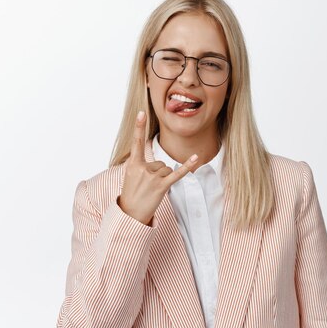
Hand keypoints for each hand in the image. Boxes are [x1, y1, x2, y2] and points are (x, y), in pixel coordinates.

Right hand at [118, 111, 197, 225]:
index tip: (141, 113)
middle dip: (157, 174)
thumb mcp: (131, 176)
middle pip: (160, 162)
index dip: (139, 127)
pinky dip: (188, 166)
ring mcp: (152, 177)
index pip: (136, 142)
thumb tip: (160, 163)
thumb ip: (141, 165)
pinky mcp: (162, 186)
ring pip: (167, 169)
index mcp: (132, 164)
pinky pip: (177, 174)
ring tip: (152, 190)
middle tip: (147, 187)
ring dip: (163, 179)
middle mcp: (142, 169)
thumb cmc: (132, 194)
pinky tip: (196, 157)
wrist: (130, 214)